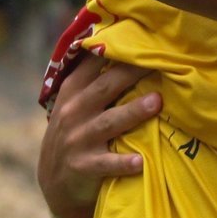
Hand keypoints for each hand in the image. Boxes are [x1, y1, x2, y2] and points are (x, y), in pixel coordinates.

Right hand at [39, 56, 154, 215]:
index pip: (93, 63)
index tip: (143, 37)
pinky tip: (140, 161)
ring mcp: (77, 139)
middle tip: (160, 62)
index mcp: (73, 90)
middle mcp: (73, 111)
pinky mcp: (83, 166)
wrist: (56, 180)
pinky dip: (123, 163)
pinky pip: (106, 164)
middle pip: (105, 87)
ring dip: (133, 112)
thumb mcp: (75, 102)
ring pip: (109, 122)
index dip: (115, 48)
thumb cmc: (76, 131)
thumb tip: (126, 43)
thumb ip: (95, 78)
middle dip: (132, 73)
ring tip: (156, 101)